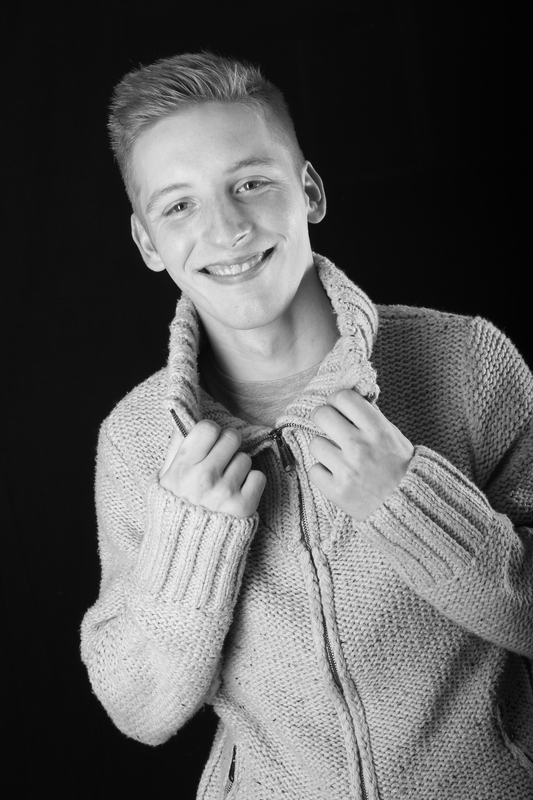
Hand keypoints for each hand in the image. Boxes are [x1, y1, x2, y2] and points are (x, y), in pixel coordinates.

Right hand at [160, 420, 265, 516]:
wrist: (186, 554)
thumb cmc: (175, 512)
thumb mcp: (163, 480)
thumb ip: (174, 448)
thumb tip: (184, 418)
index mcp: (181, 468)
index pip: (207, 428)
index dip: (211, 433)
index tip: (209, 443)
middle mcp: (203, 477)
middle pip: (231, 437)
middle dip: (228, 447)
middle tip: (220, 462)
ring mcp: (224, 492)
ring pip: (245, 458)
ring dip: (238, 468)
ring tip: (224, 484)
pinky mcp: (243, 506)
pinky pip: (258, 477)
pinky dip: (250, 485)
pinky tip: (236, 495)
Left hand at [309, 390, 413, 519]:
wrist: (407, 509)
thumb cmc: (401, 470)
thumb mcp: (394, 437)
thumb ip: (371, 418)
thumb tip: (348, 400)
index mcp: (377, 429)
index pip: (343, 397)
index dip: (336, 400)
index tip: (338, 408)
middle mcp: (360, 446)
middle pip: (321, 414)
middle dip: (323, 419)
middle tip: (330, 427)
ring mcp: (346, 469)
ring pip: (315, 443)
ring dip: (324, 449)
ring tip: (339, 458)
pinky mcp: (336, 491)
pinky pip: (314, 470)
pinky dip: (323, 473)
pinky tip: (337, 476)